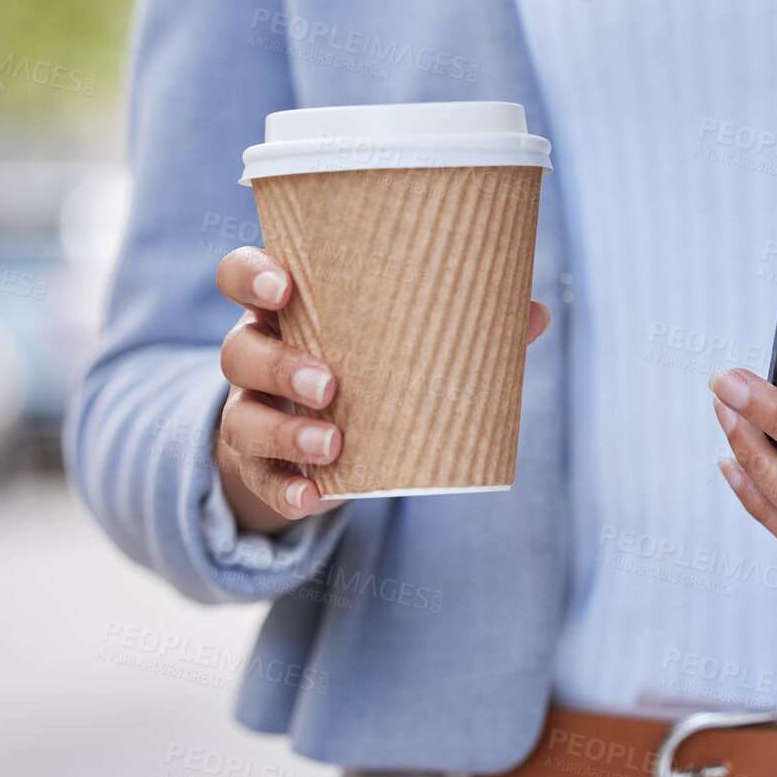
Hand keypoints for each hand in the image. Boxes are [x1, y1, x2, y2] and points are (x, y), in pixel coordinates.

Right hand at [214, 247, 550, 532]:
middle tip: (329, 383)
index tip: (284, 288)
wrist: (320, 444)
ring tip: (334, 444)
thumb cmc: (367, 368)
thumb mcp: (398, 344)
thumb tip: (537, 312)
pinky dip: (288, 491)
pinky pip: (262, 480)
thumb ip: (462, 326)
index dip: (251, 277)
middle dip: (278, 363)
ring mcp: (251, 412)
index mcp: (290, 311)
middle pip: (239, 350)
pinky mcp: (260, 467)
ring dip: (285, 431)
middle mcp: (257, 356)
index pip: (242, 277)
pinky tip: (314, 499)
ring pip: (243, 419)